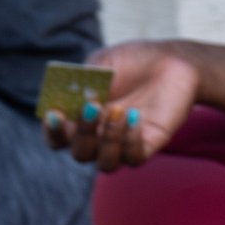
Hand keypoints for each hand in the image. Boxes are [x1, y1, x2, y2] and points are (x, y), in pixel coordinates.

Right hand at [42, 41, 199, 173]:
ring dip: (108, 140)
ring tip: (119, 110)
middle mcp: (100, 136)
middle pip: (80, 154)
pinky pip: (134, 158)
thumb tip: (69, 95)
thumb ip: (83, 79)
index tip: (55, 114)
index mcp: (81, 119)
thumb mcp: (102, 63)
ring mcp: (124, 143)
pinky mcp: (149, 144)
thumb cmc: (132, 61)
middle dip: (82, 134)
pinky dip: (131, 140)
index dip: (52, 131)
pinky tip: (136, 115)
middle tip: (93, 107)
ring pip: (106, 164)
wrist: (171, 61)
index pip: (57, 138)